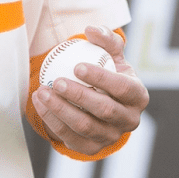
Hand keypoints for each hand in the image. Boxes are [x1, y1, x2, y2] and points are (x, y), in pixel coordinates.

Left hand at [31, 25, 148, 156]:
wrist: (100, 100)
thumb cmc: (108, 73)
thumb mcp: (112, 55)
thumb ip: (106, 39)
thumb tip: (91, 29)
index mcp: (138, 96)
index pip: (123, 88)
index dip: (101, 79)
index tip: (77, 66)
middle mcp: (129, 120)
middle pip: (104, 110)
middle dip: (78, 95)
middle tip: (57, 81)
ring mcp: (111, 137)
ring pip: (85, 126)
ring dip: (61, 109)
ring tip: (42, 91)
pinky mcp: (92, 148)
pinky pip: (70, 138)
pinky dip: (52, 121)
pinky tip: (39, 103)